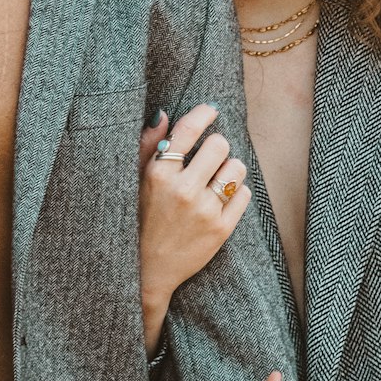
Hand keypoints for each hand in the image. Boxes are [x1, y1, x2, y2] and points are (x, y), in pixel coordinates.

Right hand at [138, 103, 249, 353]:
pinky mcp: (221, 230)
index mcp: (159, 174)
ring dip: (229, 168)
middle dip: (216, 147)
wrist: (148, 269)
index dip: (204, 114)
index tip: (211, 111)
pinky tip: (221, 196)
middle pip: (219, 145)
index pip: (188, 129)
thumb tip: (164, 113)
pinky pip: (243, 195)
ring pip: (236, 168)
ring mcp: (204, 211)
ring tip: (216, 177)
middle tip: (209, 157)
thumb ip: (149, 144)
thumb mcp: (137, 179)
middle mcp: (183, 190)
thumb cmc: (142, 217)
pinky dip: (236, 191)